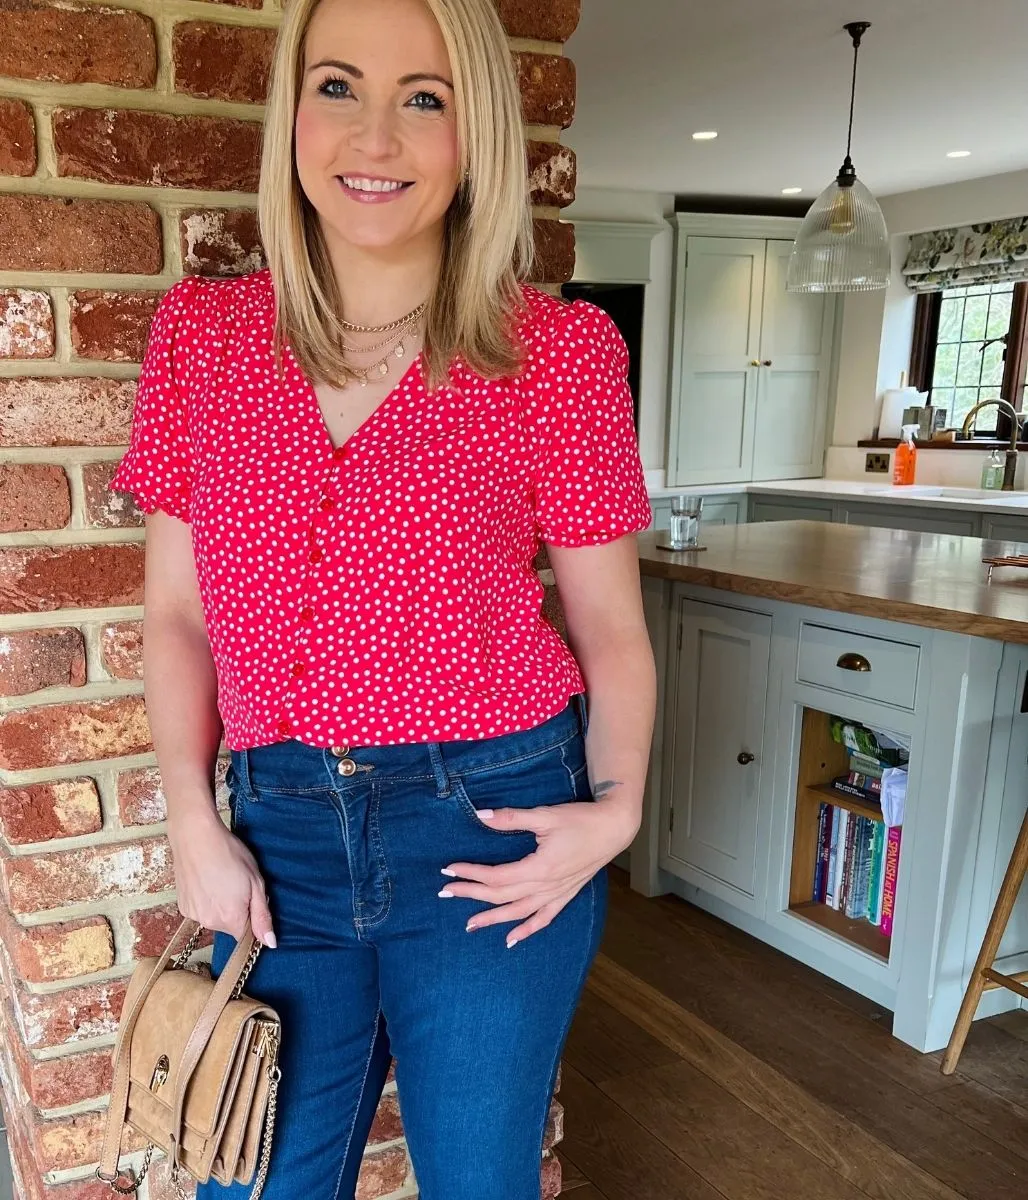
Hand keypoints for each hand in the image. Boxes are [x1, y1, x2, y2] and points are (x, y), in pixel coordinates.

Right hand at [167, 805, 276, 947]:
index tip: (251, 900)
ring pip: (215, 919)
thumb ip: (262, 916)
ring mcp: (194, 915)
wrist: (195, 836)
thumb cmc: (230, 854)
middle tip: (238, 885)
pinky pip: (201, 911)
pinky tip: (207, 881)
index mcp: (231, 918)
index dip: (252, 919)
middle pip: (231, 926)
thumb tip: (270, 943)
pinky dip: (206, 901)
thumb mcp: (256, 882)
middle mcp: (210, 922)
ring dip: (220, 906)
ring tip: (221, 879)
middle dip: (237, 911)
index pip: (246, 936)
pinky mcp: (183, 906)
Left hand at [439, 796, 639, 946]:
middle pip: (502, 896)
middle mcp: (546, 887)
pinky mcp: (565, 896)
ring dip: (492, 919)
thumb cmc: (580, 820)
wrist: (613, 828)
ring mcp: (556, 894)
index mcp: (540, 868)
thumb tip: (481, 816)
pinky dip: (526, 931)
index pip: (497, 876)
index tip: (449, 869)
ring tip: (469, 925)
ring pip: (519, 913)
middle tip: (446, 893)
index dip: (471, 873)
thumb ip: (512, 818)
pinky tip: (510, 940)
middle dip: (472, 895)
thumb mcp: (545, 815)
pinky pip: (543, 919)